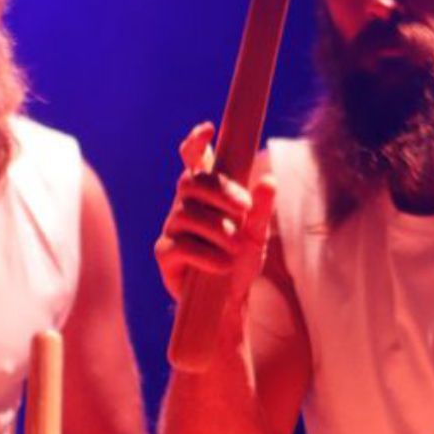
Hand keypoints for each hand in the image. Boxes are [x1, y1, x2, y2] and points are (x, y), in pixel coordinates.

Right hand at [154, 122, 275, 309]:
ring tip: (235, 249)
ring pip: (189, 215)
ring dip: (218, 230)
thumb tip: (269, 180)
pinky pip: (182, 245)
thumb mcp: (257, 236)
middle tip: (243, 209)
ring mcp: (172, 228)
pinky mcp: (164, 253)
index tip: (207, 128)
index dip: (195, 144)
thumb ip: (260, 210)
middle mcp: (184, 206)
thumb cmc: (238, 263)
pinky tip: (222, 265)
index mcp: (206, 196)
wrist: (227, 304)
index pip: (194, 162)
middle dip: (219, 191)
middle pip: (191, 182)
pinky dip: (207, 255)